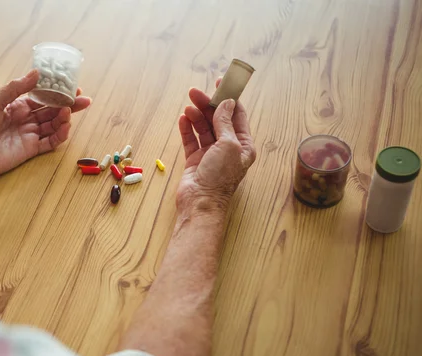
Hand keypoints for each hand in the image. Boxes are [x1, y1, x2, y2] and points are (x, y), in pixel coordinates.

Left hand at [0, 69, 90, 179]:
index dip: (57, 92)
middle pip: (53, 110)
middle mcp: (26, 119)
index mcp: (18, 105)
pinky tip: (65, 128)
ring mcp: (30, 134)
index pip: (43, 97)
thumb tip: (37, 73)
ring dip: (64, 119)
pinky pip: (51, 142)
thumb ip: (16, 87)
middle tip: (84, 100)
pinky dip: (60, 136)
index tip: (72, 87)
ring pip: (54, 125)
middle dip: (69, 105)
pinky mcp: (32, 149)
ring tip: (68, 112)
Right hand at [176, 79, 255, 212]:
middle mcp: (228, 148)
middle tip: (195, 92)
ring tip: (187, 106)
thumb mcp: (228, 145)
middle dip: (207, 105)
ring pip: (203, 128)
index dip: (229, 98)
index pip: (236, 116)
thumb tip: (226, 103)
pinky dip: (187, 128)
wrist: (200, 202)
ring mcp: (210, 154)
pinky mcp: (195, 160)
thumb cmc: (219, 177)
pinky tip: (183, 119)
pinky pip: (191, 139)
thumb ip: (225, 123)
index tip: (221, 82)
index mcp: (243, 145)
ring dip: (196, 116)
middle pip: (217, 120)